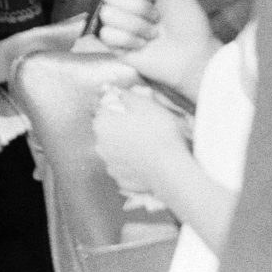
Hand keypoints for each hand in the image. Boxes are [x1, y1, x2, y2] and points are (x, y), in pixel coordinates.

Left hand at [92, 82, 189, 197]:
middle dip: (122, 127)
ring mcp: (109, 164)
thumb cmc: (160, 133)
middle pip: (109, 130)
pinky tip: (147, 162)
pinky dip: (132, 164)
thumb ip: (125, 96)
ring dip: (126, 146)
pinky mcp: (120, 180)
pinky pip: (125, 167)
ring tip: (148, 147)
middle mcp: (99, 144)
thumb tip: (113, 92)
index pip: (105, 109)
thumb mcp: (145, 104)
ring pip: (115, 149)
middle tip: (145, 129)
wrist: (171, 169)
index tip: (136, 112)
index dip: (121, 108)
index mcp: (102, 122)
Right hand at [96, 0, 219, 98]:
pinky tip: (142, 46)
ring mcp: (116, 24)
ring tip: (152, 35)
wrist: (193, 56)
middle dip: (139, 9)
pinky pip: (107, 35)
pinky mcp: (112, 45)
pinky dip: (130, 41)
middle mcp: (122, 3)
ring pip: (108, 15)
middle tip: (157, 20)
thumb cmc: (188, 21)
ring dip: (137, 27)